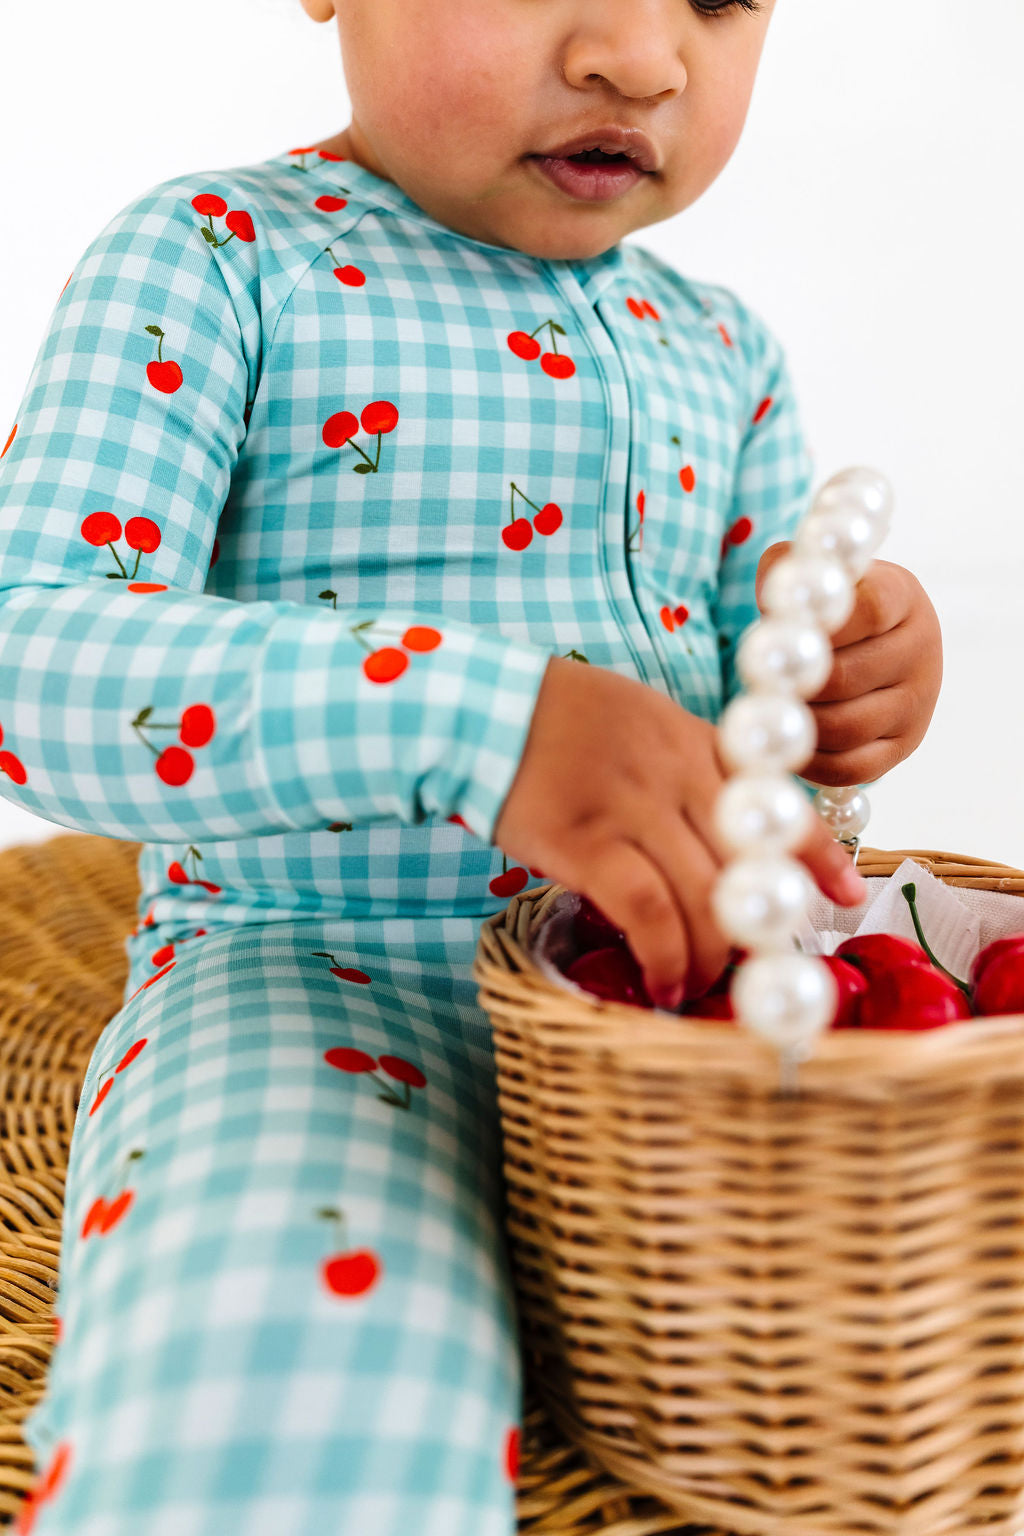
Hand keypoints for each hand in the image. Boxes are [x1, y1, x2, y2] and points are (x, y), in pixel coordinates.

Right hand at [492, 655, 867, 1009]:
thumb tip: (715, 851)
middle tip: (751, 969)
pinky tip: (663, 981)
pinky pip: (645, 908)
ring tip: (698, 985)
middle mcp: (677, 770)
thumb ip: (683, 775)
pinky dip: (663, 953)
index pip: (778, 799)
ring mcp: (632, 804)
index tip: (847, 897)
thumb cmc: (554, 726)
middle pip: (745, 864)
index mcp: (695, 740)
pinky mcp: (585, 839)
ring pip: (703, 895)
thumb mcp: (639, 726)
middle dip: (757, 928)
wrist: (477, 709)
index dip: (818, 854)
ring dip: (711, 955)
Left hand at [756, 542, 941, 786]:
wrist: (869, 642)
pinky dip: (811, 763)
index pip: (867, 610)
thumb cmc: (831, 608)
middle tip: (765, 683)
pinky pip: (852, 769)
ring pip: (845, 728)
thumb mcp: (816, 574)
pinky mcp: (905, 744)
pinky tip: (789, 746)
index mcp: (902, 597)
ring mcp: (918, 701)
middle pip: (845, 678)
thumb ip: (789, 568)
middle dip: (795, 684)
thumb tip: (777, 597)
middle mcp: (921, 648)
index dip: (819, 626)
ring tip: (775, 711)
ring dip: (799, 724)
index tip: (783, 632)